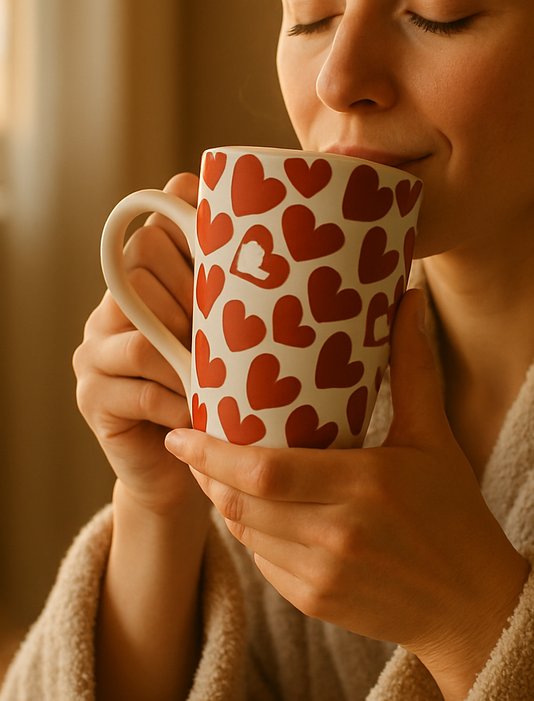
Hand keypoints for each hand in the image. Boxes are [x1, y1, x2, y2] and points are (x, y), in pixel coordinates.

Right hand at [74, 173, 204, 514]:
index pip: (153, 232)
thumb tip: (274, 235)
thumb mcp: (229, 335)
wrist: (184, 468)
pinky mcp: (92, 398)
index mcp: (142, 282)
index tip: (230, 269)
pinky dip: (179, 405)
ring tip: (212, 382)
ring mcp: (94, 353)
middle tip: (220, 338)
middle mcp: (109, 310)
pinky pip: (141, 392)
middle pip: (139, 273)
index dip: (191, 240)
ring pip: (140, 340)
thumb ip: (233, 292)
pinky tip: (198, 415)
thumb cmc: (218, 393)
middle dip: (190, 304)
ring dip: (186, 362)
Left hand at [164, 289, 529, 700]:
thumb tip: (410, 297)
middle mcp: (336, 535)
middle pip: (241, 501)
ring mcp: (322, 575)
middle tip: (191, 445)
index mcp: (364, 485)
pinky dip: (251, 534)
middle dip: (207, 474)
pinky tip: (257, 512)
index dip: (212, 453)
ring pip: (244, 533)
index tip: (184, 432)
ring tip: (217, 472)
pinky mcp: (315, 603)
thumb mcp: (434, 437)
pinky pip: (261, 562)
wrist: (472, 605)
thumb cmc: (455, 513)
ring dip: (225, 502)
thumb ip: (413, 368)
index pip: (263, 469)